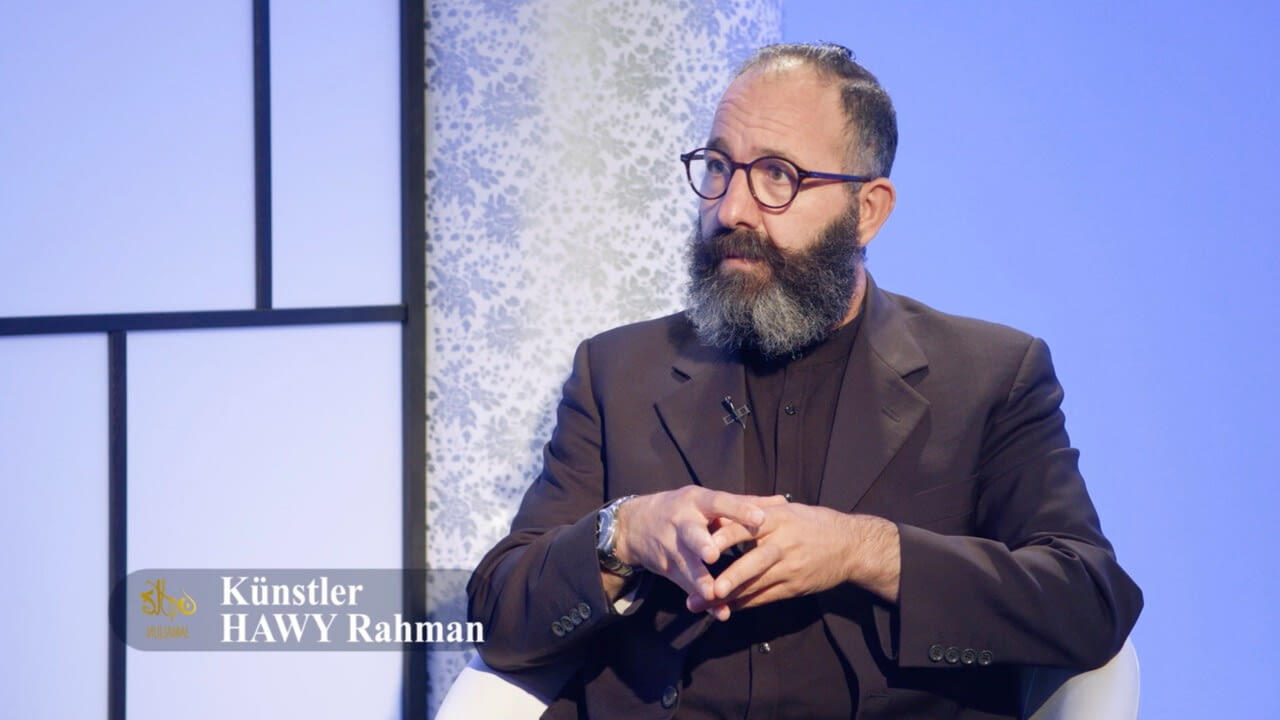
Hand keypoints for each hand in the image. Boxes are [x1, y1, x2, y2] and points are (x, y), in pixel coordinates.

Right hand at [612, 487, 775, 619]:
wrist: (635, 526)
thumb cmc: (684, 510)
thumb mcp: (707, 501)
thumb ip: (744, 503)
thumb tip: (781, 502)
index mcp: (696, 501)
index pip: (718, 502)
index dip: (738, 509)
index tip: (759, 518)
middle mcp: (681, 522)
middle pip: (691, 533)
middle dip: (701, 544)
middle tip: (713, 555)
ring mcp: (671, 547)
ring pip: (687, 566)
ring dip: (701, 581)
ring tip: (715, 593)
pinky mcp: (668, 569)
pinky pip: (687, 586)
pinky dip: (703, 601)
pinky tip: (719, 612)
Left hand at [688, 504, 900, 616]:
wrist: (851, 546)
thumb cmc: (813, 523)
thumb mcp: (787, 510)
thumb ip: (755, 511)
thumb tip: (721, 510)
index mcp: (778, 520)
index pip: (746, 528)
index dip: (723, 538)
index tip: (701, 546)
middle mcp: (783, 545)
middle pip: (751, 563)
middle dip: (726, 579)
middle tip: (701, 589)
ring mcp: (789, 569)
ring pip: (755, 586)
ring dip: (726, 597)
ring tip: (700, 604)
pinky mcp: (794, 588)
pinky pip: (764, 598)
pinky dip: (742, 604)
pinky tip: (723, 608)